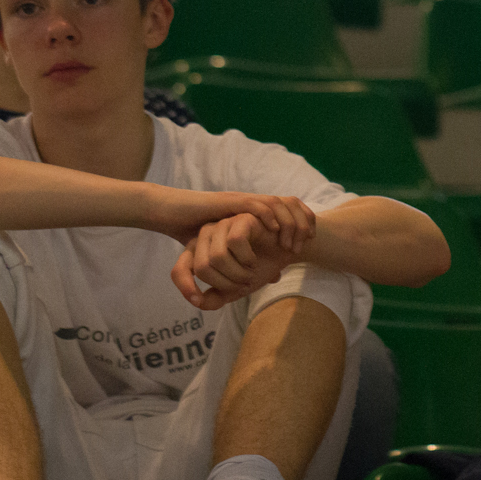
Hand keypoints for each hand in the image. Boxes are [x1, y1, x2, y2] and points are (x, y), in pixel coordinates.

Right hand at [147, 186, 315, 253]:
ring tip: (292, 241)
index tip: (310, 242)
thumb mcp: (230, 251)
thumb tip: (274, 277)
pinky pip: (255, 204)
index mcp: (256, 214)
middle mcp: (251, 204)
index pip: (290, 210)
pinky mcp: (228, 203)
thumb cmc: (195, 232)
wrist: (170, 213)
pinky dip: (268, 215)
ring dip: (288, 221)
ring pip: (277, 203)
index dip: (304, 222)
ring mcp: (241, 201)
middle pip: (290, 203)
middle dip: (303, 222)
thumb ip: (253, 264)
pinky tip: (274, 229)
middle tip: (306, 242)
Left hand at [169, 210, 308, 309]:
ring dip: (239, 273)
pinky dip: (247, 258)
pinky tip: (255, 260)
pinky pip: (235, 242)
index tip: (198, 300)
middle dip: (227, 284)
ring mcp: (222, 225)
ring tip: (252, 272)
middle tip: (245, 284)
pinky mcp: (239, 219)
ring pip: (217, 257)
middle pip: (203, 268)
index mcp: (199, 251)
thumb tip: (198, 302)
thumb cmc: (259, 267)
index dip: (185, 288)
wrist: (285, 254)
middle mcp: (206, 236)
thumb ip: (215, 298)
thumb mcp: (234, 289)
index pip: (178, 271)